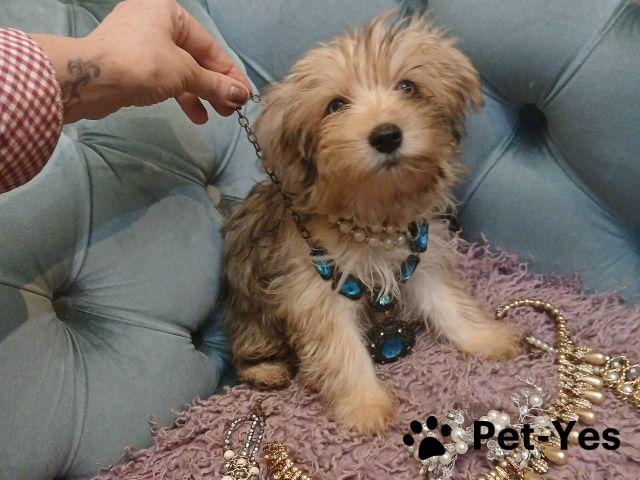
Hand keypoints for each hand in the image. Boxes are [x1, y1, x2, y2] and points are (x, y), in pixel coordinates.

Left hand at [31, 0, 250, 123]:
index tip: (243, 96)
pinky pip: (161, 76)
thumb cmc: (143, 65)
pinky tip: (193, 112)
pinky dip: (178, 93)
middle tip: (230, 110)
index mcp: (170, 13)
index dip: (229, 74)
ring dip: (198, 94)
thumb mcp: (186, 74)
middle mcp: (154, 21)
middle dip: (214, 86)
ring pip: (178, 69)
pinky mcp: (127, 62)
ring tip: (213, 116)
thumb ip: (216, 85)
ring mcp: (138, 42)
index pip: (210, 47)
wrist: (90, 79)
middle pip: (194, 58)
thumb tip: (242, 95)